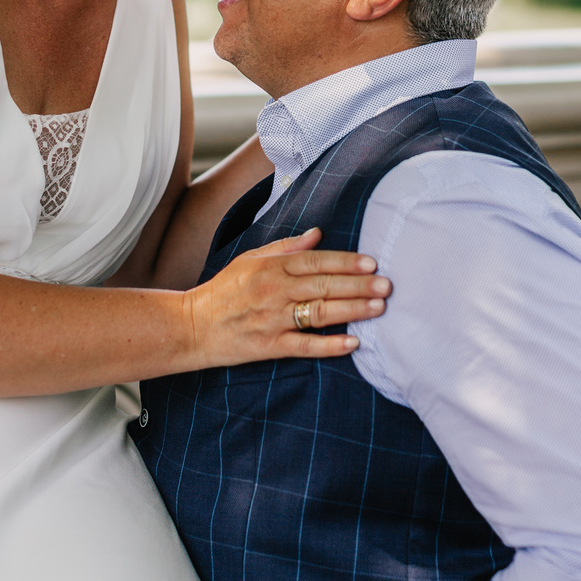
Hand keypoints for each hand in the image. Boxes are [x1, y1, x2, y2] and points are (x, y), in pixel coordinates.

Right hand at [184, 227, 390, 367]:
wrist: (193, 325)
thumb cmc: (224, 289)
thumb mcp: (250, 259)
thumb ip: (286, 247)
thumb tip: (318, 234)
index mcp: (271, 267)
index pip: (316, 261)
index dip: (345, 262)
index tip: (371, 263)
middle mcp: (274, 291)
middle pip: (324, 285)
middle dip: (358, 285)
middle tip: (387, 285)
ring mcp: (273, 319)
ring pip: (319, 313)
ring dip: (352, 310)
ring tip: (378, 308)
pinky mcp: (270, 346)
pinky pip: (304, 346)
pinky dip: (329, 345)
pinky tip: (353, 343)